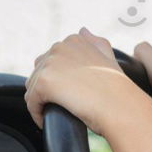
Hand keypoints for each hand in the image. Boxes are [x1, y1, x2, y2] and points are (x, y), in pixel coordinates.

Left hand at [24, 27, 141, 135]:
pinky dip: (36, 114)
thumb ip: (95, 42)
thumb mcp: (109, 57)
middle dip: (46, 89)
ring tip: (53, 113)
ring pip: (33, 86)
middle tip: (61, 105)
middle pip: (40, 72)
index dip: (58, 79)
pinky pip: (31, 101)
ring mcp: (51, 63)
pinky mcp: (44, 82)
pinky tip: (46, 121)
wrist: (119, 106)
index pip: (52, 59)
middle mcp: (61, 46)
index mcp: (75, 40)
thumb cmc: (117, 88)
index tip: (68, 93)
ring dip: (40, 102)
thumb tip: (82, 30)